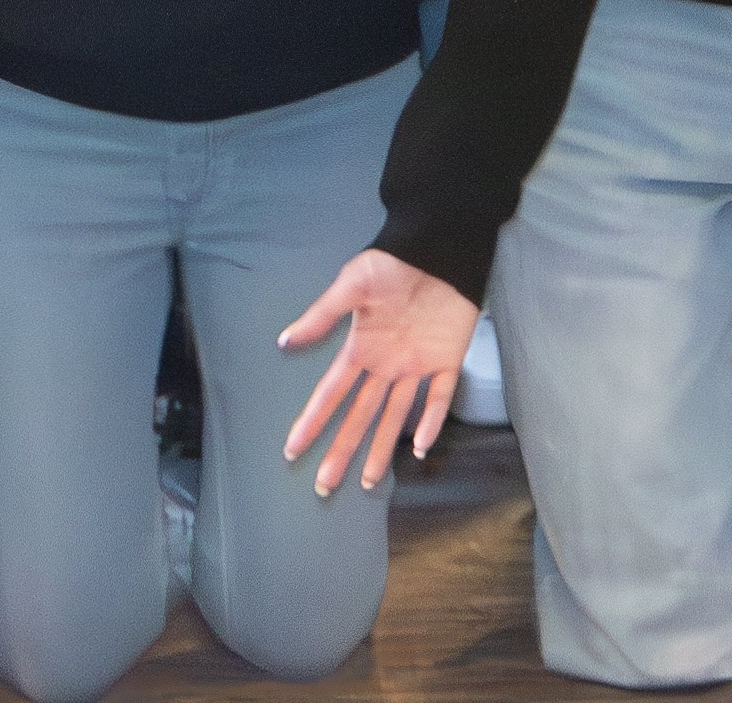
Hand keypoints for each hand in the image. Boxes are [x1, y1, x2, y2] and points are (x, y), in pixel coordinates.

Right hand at [275, 251, 475, 492]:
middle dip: (342, 449)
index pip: (331, 394)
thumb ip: (322, 315)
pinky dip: (431, 422)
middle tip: (325, 484)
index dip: (313, 421)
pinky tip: (420, 448)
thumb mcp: (352, 284)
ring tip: (368, 483)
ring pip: (395, 416)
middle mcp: (385, 365)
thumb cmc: (393, 263)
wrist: (439, 247)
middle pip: (360, 415)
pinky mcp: (447, 361)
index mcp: (361, 349)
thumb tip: (284, 340)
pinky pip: (438, 398)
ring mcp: (416, 366)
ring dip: (382, 448)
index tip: (292, 450)